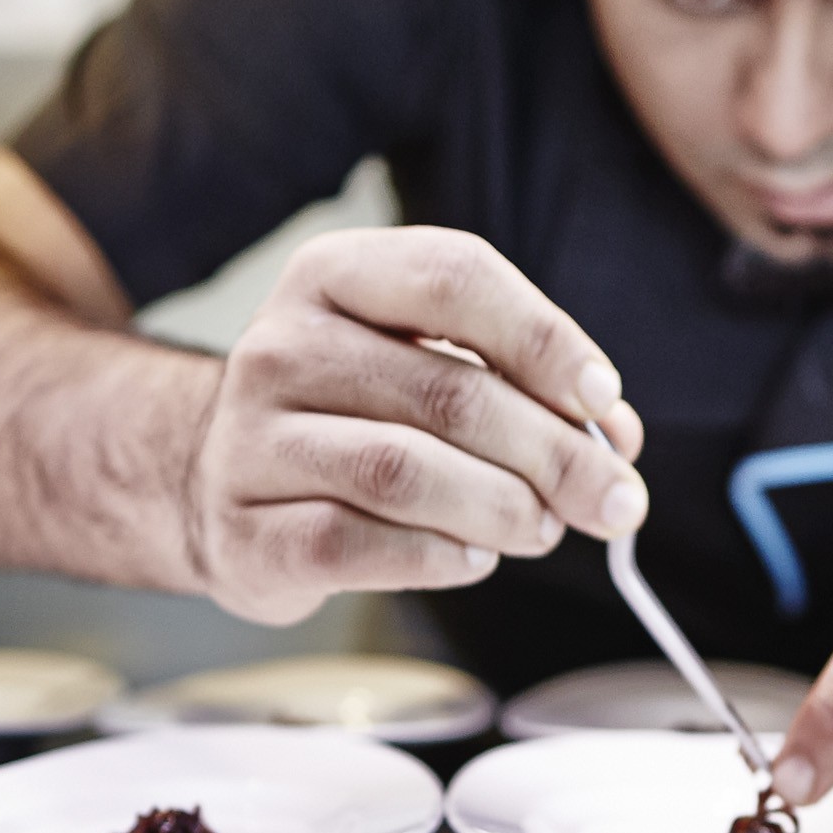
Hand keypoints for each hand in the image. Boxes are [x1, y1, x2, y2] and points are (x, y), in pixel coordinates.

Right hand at [196, 226, 648, 622]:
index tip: (602, 397)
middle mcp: (280, 346)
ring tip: (543, 528)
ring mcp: (251, 441)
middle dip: (554, 452)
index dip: (543, 338)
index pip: (454, 277)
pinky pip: (359, 545)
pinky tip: (474, 556)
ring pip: (405, 472)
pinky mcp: (246, 533)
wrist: (218, 482)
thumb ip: (523, 386)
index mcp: (334, 275)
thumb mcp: (425, 364)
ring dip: (503, 508)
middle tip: (611, 498)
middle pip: (448, 391)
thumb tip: (614, 439)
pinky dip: (440, 557)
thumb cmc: (352, 416)